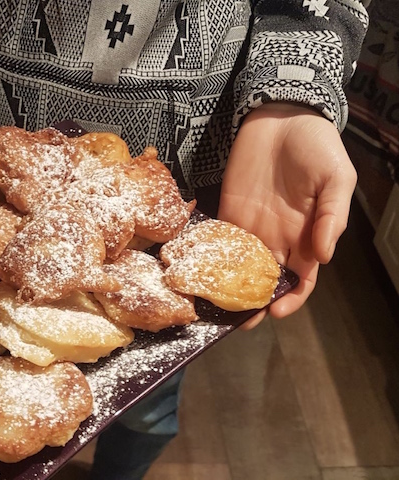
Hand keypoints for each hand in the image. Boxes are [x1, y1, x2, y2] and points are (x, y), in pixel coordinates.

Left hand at [219, 103, 356, 328]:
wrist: (282, 116)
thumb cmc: (316, 147)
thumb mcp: (336, 179)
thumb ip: (331, 216)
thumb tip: (324, 256)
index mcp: (307, 236)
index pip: (301, 279)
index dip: (291, 299)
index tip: (275, 312)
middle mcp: (277, 239)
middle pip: (264, 281)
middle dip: (251, 304)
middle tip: (233, 321)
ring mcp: (250, 227)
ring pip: (238, 268)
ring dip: (226, 288)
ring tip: (209, 306)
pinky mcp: (227, 211)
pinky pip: (217, 240)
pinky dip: (207, 258)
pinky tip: (195, 273)